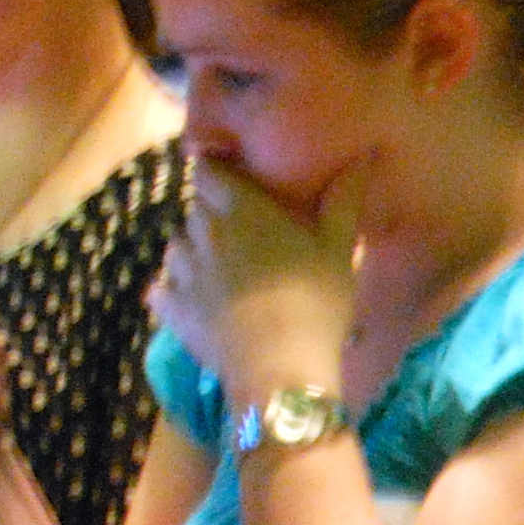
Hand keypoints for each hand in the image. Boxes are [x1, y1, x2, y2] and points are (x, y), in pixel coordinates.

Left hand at [164, 160, 363, 394]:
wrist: (280, 367)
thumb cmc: (315, 302)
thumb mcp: (340, 250)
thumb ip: (343, 201)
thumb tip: (362, 156)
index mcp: (241, 210)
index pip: (209, 170)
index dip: (218, 172)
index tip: (235, 182)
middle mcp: (203, 231)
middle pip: (196, 207)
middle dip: (212, 214)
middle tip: (241, 233)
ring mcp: (182, 270)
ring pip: (177, 245)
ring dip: (193, 249)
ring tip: (218, 268)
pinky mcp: (171, 307)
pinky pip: (162, 287)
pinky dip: (173, 289)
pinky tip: (192, 299)